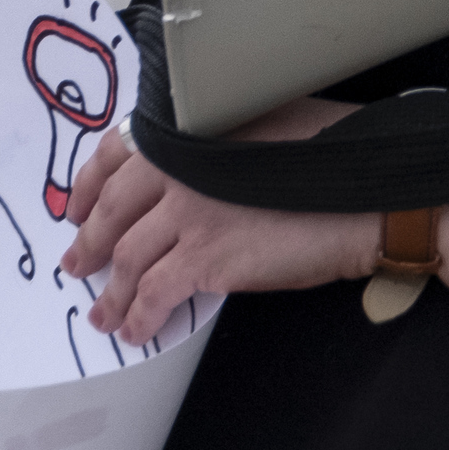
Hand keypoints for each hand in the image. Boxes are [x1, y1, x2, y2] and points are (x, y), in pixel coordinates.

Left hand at [60, 97, 374, 343]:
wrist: (371, 194)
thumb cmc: (336, 153)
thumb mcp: (271, 121)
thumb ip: (221, 136)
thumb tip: (194, 163)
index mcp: (193, 129)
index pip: (118, 153)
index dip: (89, 186)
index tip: (77, 210)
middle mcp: (181, 166)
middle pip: (114, 210)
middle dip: (90, 243)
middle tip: (79, 264)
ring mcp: (191, 212)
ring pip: (129, 257)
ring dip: (111, 291)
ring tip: (105, 313)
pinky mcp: (207, 257)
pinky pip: (155, 293)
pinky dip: (140, 315)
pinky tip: (139, 329)